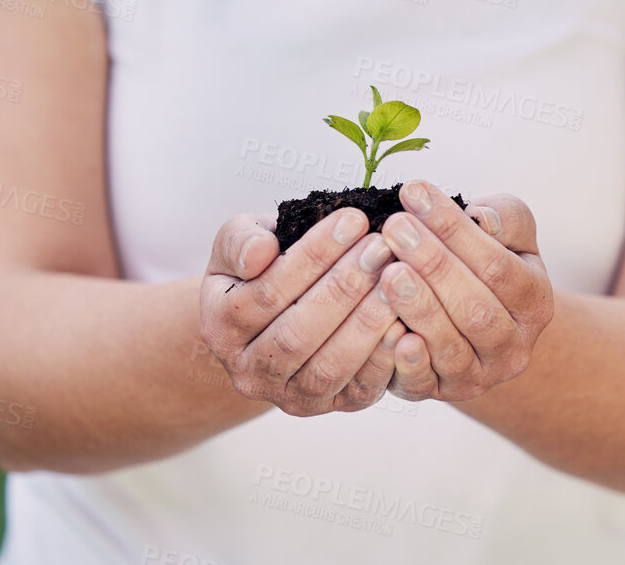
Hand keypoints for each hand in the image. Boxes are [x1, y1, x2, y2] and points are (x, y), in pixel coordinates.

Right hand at [200, 208, 408, 416]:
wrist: (274, 313)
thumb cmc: (261, 265)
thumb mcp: (237, 243)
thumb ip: (240, 241)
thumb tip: (260, 253)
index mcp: (219, 327)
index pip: (267, 293)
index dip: (312, 256)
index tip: (353, 219)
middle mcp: (248, 371)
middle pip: (297, 335)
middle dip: (344, 287)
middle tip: (381, 247)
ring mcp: (288, 396)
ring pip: (328, 367)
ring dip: (367, 322)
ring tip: (397, 278)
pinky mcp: (329, 407)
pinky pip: (358, 390)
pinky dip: (384, 359)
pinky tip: (405, 321)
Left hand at [376, 182, 553, 402]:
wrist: (479, 327)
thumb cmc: (487, 265)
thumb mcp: (511, 235)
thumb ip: (505, 218)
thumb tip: (482, 217)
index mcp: (535, 302)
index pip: (496, 264)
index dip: (454, 229)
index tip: (414, 193)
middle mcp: (513, 347)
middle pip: (475, 308)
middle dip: (433, 264)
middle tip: (395, 227)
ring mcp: (478, 376)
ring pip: (450, 347)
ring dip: (418, 307)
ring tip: (387, 271)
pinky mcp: (440, 393)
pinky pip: (424, 384)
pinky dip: (407, 362)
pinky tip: (389, 332)